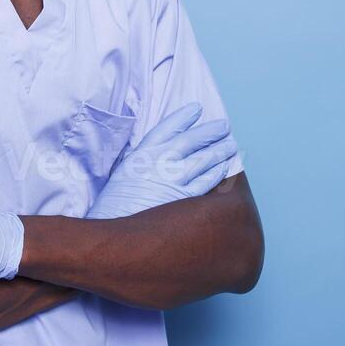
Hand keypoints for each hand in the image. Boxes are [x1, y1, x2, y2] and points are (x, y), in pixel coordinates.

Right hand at [86, 102, 237, 219]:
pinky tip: (224, 168)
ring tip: (231, 145)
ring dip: (220, 151)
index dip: (183, 117)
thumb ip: (143, 163)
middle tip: (224, 126)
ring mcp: (172, 180)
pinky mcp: (184, 199)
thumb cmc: (114, 209)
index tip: (196, 109)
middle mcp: (158, 163)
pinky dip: (217, 173)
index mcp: (140, 155)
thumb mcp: (123, 176)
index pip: (167, 128)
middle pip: (190, 141)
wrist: (114, 236)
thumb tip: (161, 156)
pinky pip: (206, 182)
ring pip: (203, 160)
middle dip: (210, 132)